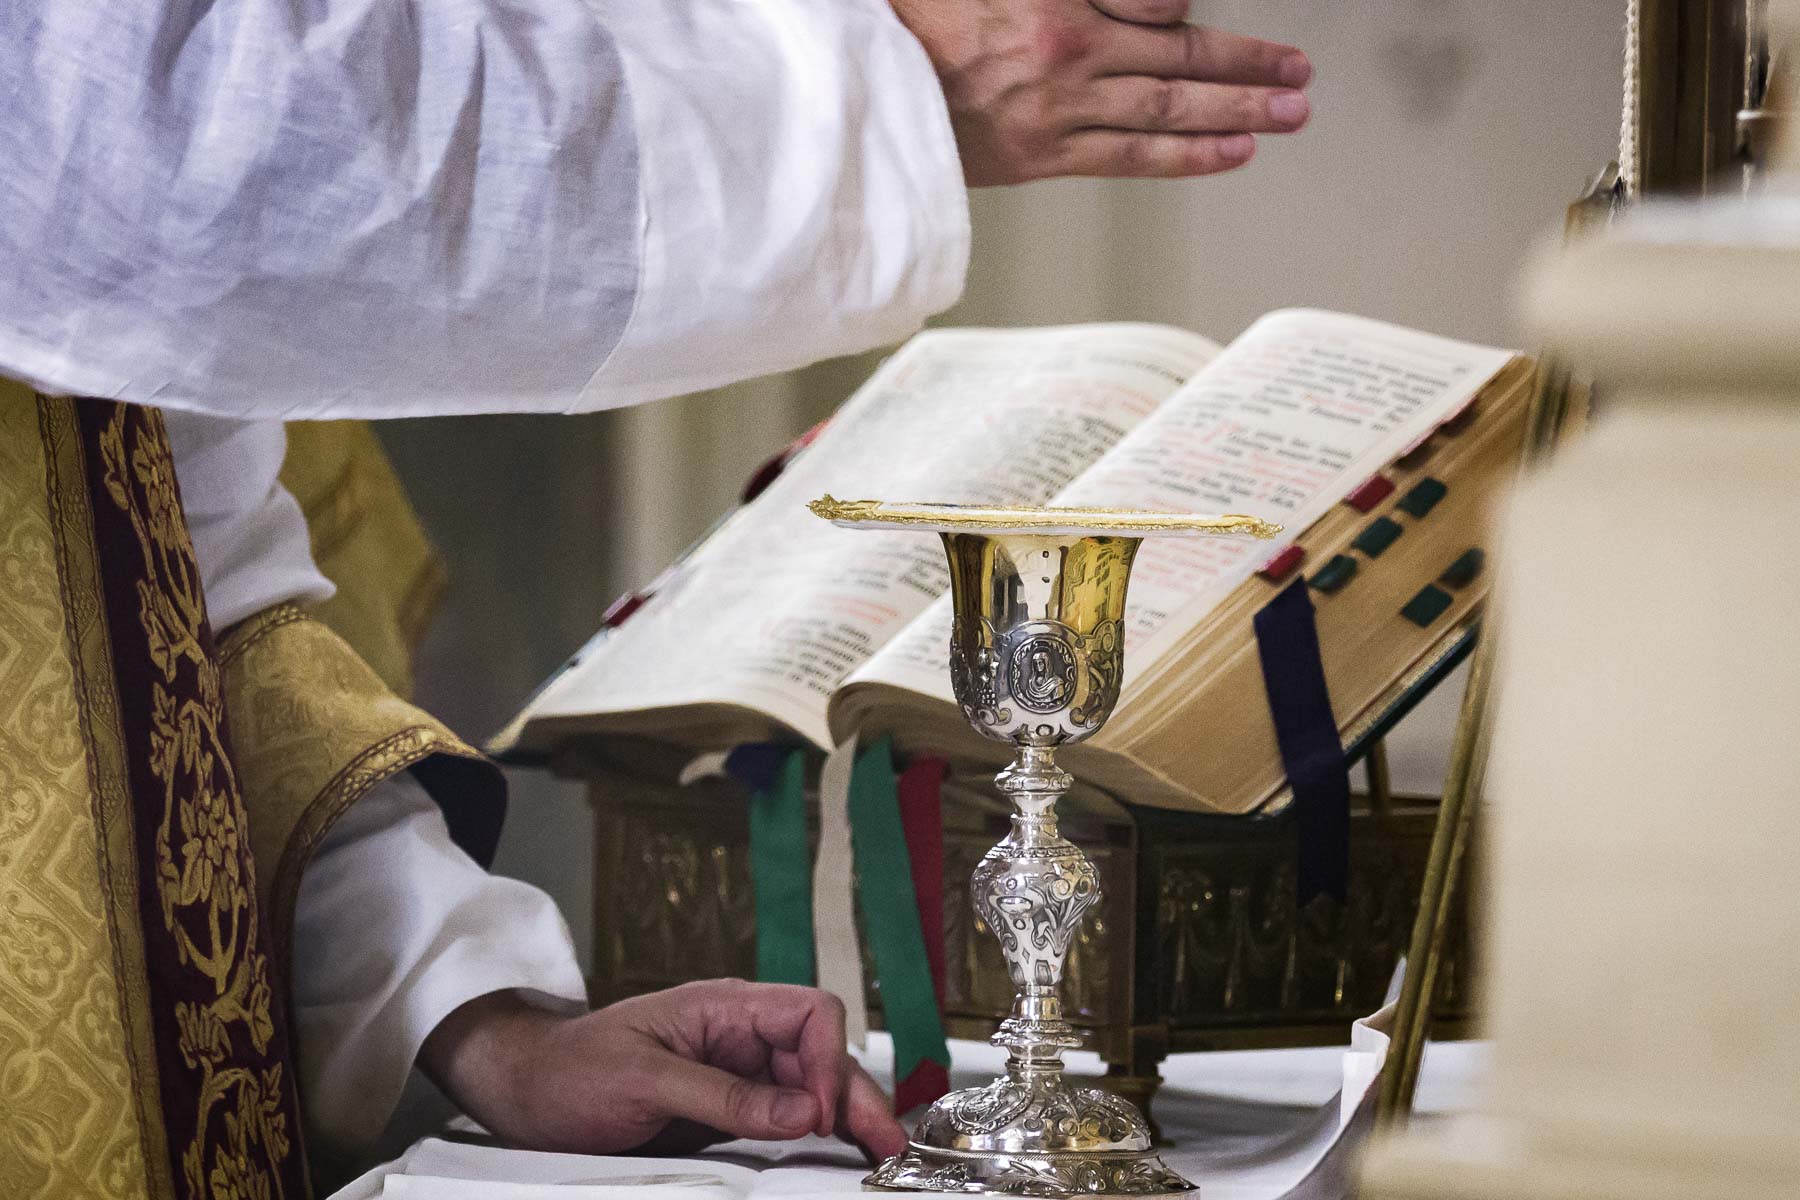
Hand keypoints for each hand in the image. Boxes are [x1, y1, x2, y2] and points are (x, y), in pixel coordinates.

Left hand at [420, 981, 907, 1161]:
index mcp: (724, 1006)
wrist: (526, 1091)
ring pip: (812, 1088)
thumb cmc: (571, 1067)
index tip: (819, 1112)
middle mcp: (740, 1034)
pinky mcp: (727, 1108)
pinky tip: (832, 1154)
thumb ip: (726, 1094)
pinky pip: (783, 1117)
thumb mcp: (645, 1079)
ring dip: (845, 1117)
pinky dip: (813, 1136)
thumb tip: (800, 1110)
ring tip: (875, 1153)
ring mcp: (736, 1072)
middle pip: (822, 1054)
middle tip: (885, 1144)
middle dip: (856, 1095)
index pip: (809, 1013)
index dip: (828, 1059)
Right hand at [890, 0, 1311, 183]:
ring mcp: (1056, 110)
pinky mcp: (1036, 157)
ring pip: (1167, 111)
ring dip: (1237, 113)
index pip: (1160, 7)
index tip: (1241, 36)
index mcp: (1057, 3)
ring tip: (1287, 115)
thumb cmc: (918, 22)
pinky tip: (1231, 153)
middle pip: (1180, 60)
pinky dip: (1187, 155)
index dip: (1206, 24)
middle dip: (1249, 68)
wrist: (854, 88)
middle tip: (1299, 76)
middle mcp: (1069, 53)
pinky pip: (1129, 158)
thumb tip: (1163, 7)